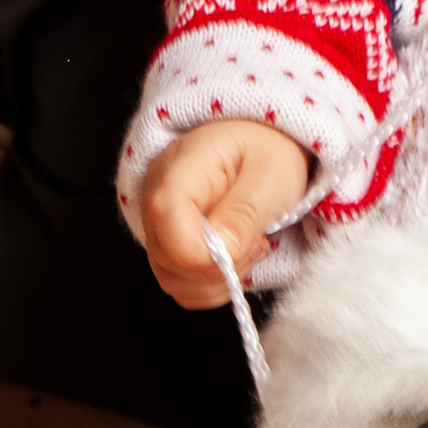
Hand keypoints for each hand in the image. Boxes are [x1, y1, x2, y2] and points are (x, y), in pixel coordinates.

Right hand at [139, 117, 310, 307]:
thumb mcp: (272, 172)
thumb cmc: (268, 148)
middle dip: (221, 266)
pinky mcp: (166, 244)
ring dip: (220, 278)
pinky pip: (180, 284)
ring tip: (249, 243)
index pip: (167, 220)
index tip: (249, 243)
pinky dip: (213, 284)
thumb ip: (245, 212)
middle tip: (257, 241)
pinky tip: (235, 254)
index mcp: (178, 166)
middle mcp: (155, 194)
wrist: (265, 143)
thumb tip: (221, 251)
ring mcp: (157, 222)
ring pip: (173, 279)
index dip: (206, 250)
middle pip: (169, 259)